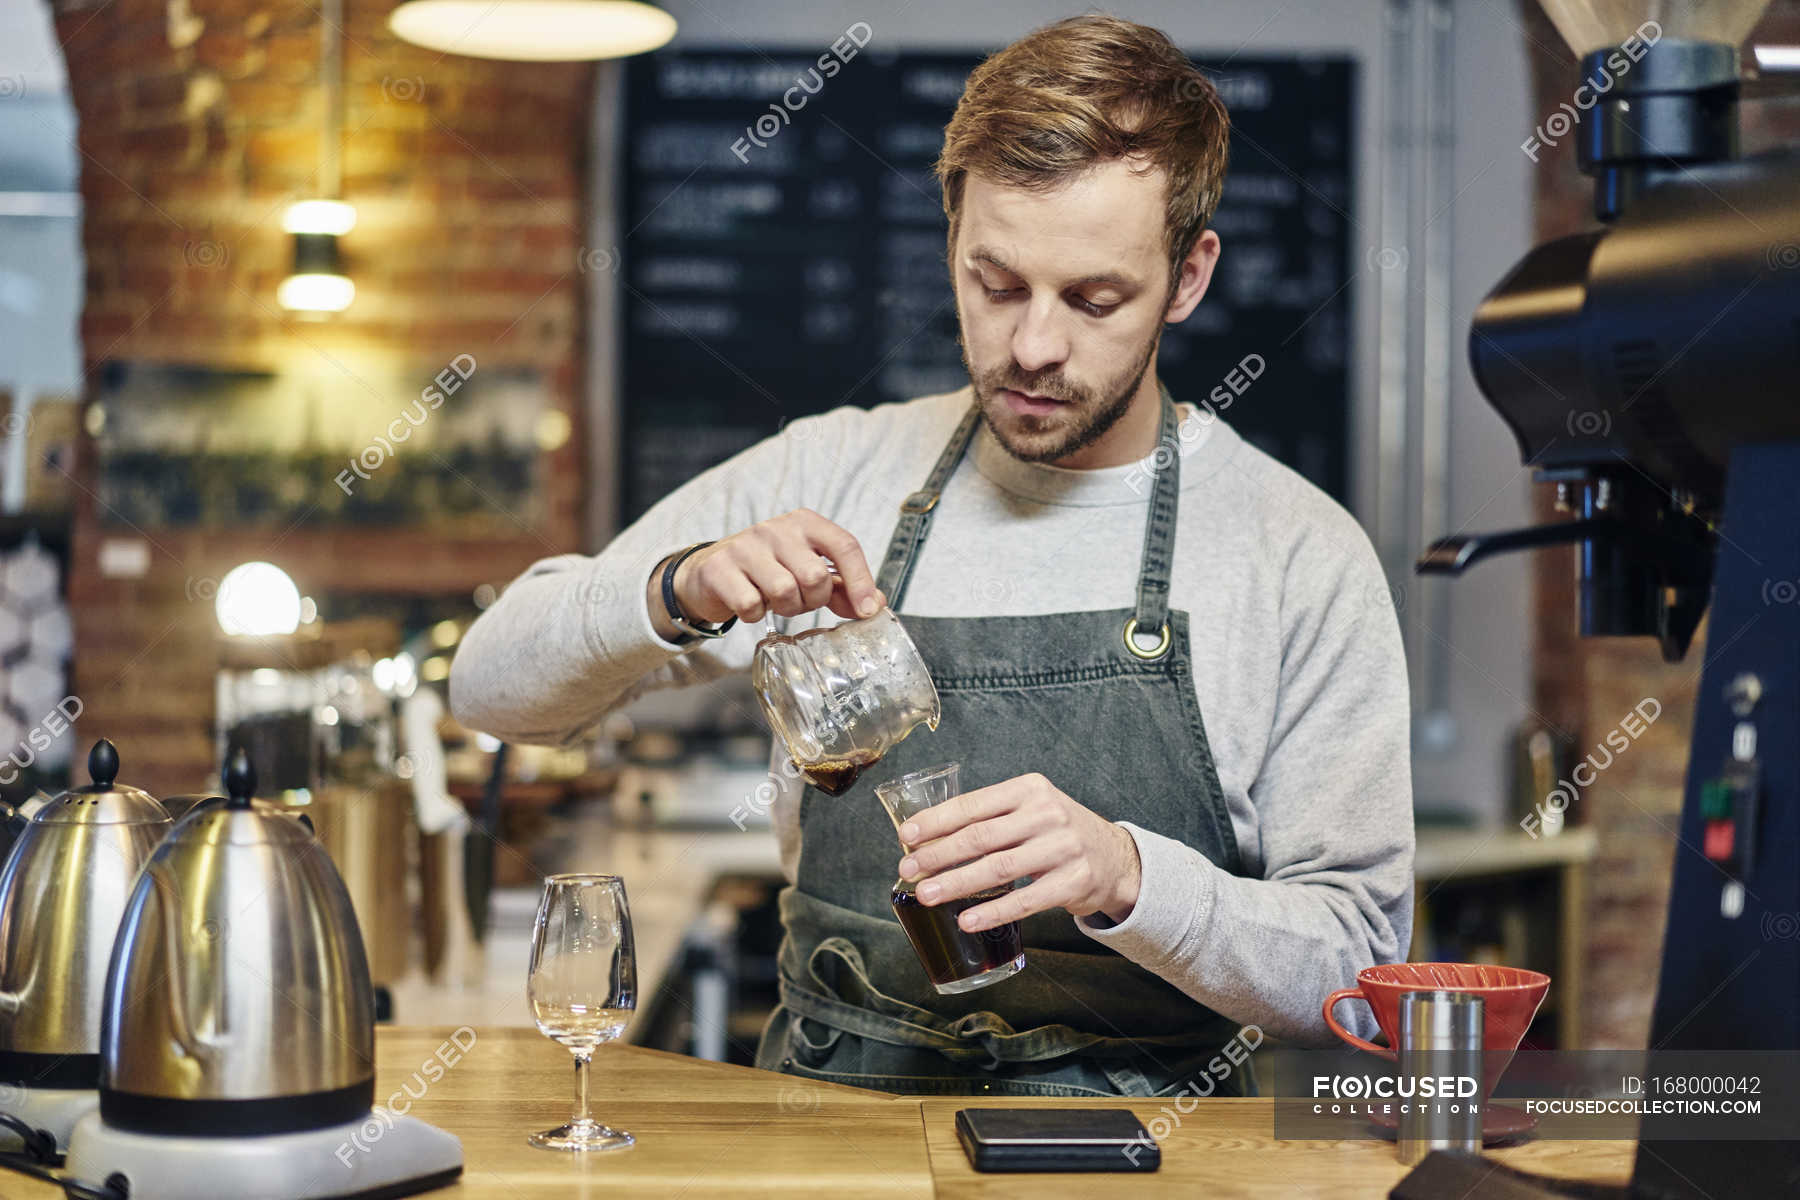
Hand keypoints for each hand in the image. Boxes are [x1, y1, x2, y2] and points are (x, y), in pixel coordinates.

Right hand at [653, 509, 885, 628]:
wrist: (710, 572)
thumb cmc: (767, 570)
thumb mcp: (806, 571)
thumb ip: (841, 586)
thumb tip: (875, 604)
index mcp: (804, 523)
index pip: (844, 545)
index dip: (861, 581)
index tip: (867, 610)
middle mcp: (776, 528)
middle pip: (815, 576)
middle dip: (813, 600)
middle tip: (800, 600)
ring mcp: (745, 546)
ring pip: (784, 592)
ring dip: (785, 609)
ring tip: (775, 602)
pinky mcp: (719, 569)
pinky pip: (751, 605)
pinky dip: (755, 614)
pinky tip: (751, 604)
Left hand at [895, 773, 1141, 931]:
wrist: (1115, 858)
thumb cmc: (1057, 832)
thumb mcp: (1031, 809)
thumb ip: (990, 818)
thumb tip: (929, 840)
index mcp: (1029, 789)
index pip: (973, 804)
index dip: (936, 820)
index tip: (906, 835)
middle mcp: (1047, 814)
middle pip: (981, 836)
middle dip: (938, 854)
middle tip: (908, 869)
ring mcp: (1063, 848)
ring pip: (998, 868)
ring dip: (957, 883)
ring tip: (927, 894)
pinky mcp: (1073, 882)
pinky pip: (1025, 900)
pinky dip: (992, 912)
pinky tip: (967, 920)